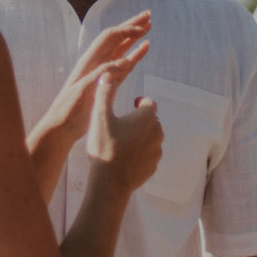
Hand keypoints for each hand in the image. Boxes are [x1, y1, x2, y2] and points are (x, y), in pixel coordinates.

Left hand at [32, 14, 152, 151]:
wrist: (61, 127)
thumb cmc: (69, 109)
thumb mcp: (84, 91)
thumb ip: (103, 75)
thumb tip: (124, 61)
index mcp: (89, 61)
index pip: (110, 37)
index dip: (126, 30)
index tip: (143, 28)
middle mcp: (96, 62)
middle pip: (117, 38)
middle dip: (132, 25)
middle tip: (148, 15)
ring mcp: (102, 72)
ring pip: (121, 49)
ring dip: (135, 37)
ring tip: (149, 26)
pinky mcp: (108, 82)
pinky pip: (124, 64)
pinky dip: (135, 55)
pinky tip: (144, 48)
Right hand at [85, 67, 161, 190]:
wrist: (110, 182)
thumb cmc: (104, 146)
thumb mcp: (100, 116)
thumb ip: (104, 93)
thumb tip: (106, 74)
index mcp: (146, 117)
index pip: (149, 103)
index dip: (139, 102)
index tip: (131, 105)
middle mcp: (156, 132)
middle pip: (151, 120)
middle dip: (140, 120)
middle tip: (124, 123)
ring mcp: (156, 151)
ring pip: (151, 138)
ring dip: (141, 136)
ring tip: (123, 141)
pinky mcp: (153, 166)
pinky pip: (148, 154)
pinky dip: (140, 153)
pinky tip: (125, 156)